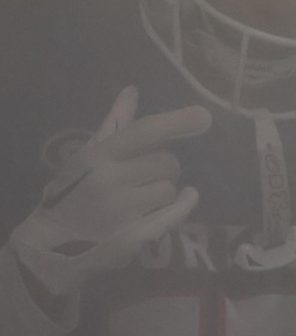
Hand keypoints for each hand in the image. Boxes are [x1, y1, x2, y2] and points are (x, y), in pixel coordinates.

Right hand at [9, 86, 209, 295]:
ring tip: (141, 198)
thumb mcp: (88, 156)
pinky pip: (175, 213)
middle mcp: (110, 181)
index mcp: (99, 156)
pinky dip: (185, 204)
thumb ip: (115, 123)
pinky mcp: (135, 236)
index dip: (178, 121)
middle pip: (167, 162)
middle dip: (163, 166)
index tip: (204, 116)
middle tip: (145, 175)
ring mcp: (122, 211)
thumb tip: (132, 90)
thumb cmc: (73, 192)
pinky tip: (188, 197)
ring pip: (171, 188)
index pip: (146, 132)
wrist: (50, 245)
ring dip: (164, 191)